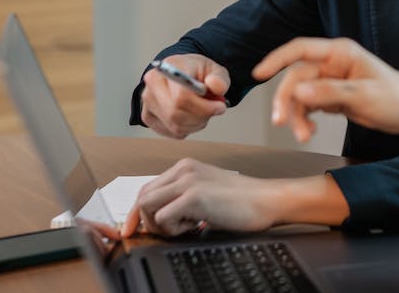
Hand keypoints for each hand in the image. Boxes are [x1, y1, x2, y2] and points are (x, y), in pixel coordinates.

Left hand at [120, 159, 276, 236]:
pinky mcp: (193, 196)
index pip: (147, 189)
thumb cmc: (243, 201)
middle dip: (146, 221)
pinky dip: (172, 229)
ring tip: (187, 226)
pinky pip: (162, 217)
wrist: (266, 200)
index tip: (132, 230)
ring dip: (161, 225)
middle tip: (171, 231)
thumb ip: (183, 197)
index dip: (137, 213)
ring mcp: (187, 181)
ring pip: (146, 207)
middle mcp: (183, 170)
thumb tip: (159, 216)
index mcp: (185, 167)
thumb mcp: (207, 192)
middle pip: (142, 197)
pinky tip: (194, 226)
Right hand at [139, 54, 229, 138]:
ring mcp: (147, 102)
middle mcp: (152, 85)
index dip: (203, 107)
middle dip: (201, 116)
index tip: (219, 106)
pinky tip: (192, 116)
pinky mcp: (148, 116)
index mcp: (167, 68)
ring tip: (203, 111)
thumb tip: (216, 86)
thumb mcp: (214, 69)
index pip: (181, 96)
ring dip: (196, 123)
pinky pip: (171, 132)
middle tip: (214, 110)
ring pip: (175, 125)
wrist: (182, 73)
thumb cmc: (196, 71)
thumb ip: (219, 78)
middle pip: (176, 114)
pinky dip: (187, 129)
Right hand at [253, 37, 398, 143]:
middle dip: (288, 101)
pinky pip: (309, 106)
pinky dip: (305, 119)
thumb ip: (330, 93)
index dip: (277, 59)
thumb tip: (298, 91)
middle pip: (296, 78)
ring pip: (301, 96)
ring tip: (304, 136)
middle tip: (283, 123)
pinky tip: (309, 131)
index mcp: (340, 54)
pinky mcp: (332, 97)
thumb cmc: (396, 98)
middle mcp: (332, 64)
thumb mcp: (363, 96)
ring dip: (297, 116)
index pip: (300, 50)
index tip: (259, 74)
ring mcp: (331, 80)